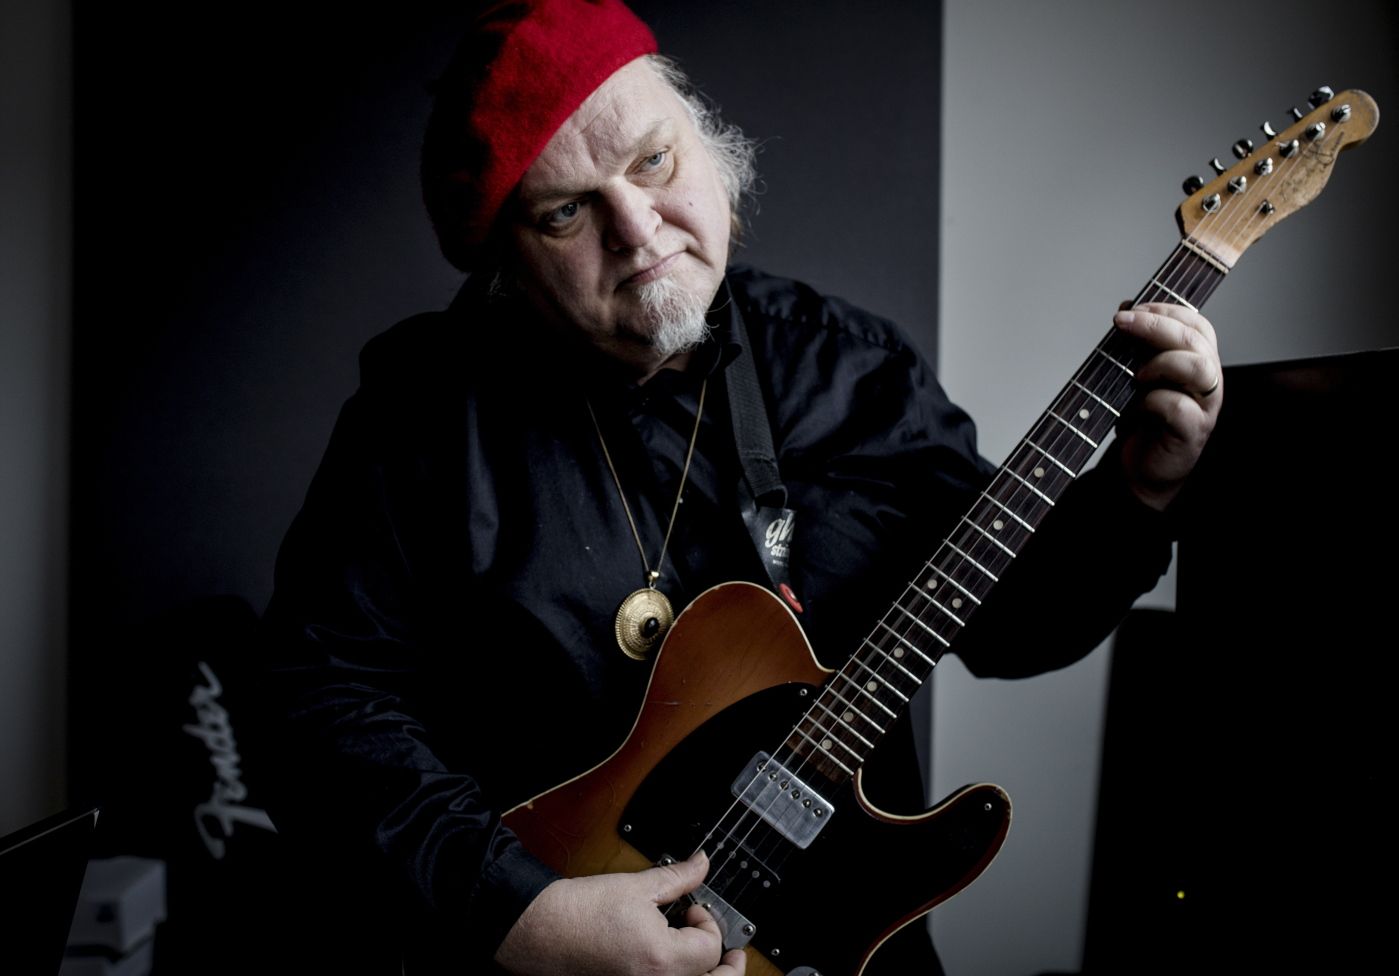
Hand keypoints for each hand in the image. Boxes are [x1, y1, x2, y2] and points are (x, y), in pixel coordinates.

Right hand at [494, 850, 745, 975]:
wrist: (540, 930)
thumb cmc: (578, 912)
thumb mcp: (636, 886)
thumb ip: (678, 877)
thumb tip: (702, 864)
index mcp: (661, 959)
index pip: (710, 947)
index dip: (707, 922)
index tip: (692, 908)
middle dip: (729, 969)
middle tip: (735, 956)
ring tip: (712, 962)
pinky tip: (676, 963)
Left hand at [1111, 302, 1221, 510]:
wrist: (1140, 469)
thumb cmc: (1142, 421)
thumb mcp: (1135, 374)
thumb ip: (1136, 344)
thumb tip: (1126, 307)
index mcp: (1198, 361)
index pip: (1196, 323)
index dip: (1166, 309)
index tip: (1132, 309)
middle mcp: (1207, 380)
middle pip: (1196, 339)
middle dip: (1155, 325)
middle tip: (1121, 322)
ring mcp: (1204, 407)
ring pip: (1199, 368)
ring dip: (1162, 362)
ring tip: (1136, 374)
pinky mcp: (1192, 433)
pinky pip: (1178, 408)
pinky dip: (1152, 402)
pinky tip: (1136, 409)